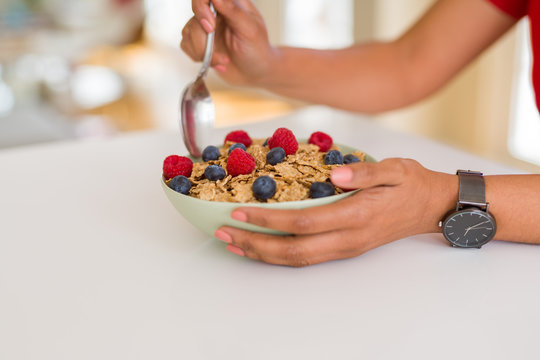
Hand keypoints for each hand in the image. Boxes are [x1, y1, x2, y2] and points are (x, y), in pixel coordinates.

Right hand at [181, 0, 277, 85]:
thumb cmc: (257, 50)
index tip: (210, 27)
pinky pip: (186, 44)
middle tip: (218, 51)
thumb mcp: (250, 30)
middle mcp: (216, 12)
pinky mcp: (199, 42)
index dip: (202, 7)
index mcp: (231, 3)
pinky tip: (217, 63)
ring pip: (188, 31)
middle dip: (203, 37)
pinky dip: (199, 57)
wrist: (255, 73)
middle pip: (195, 13)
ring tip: (223, 61)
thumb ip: (233, 10)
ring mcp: (206, 27)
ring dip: (204, 52)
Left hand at [214, 158, 457, 266]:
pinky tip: (261, 248)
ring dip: (262, 254)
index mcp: (356, 216)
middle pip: (293, 251)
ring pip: (297, 260)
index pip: (303, 223)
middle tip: (224, 233)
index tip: (241, 212)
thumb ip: (364, 172)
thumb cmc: (411, 184)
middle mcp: (348, 238)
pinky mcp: (344, 248)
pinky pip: (306, 258)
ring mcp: (346, 247)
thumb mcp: (394, 169)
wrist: (432, 206)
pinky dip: (278, 256)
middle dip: (255, 244)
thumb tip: (335, 174)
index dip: (269, 220)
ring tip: (233, 244)